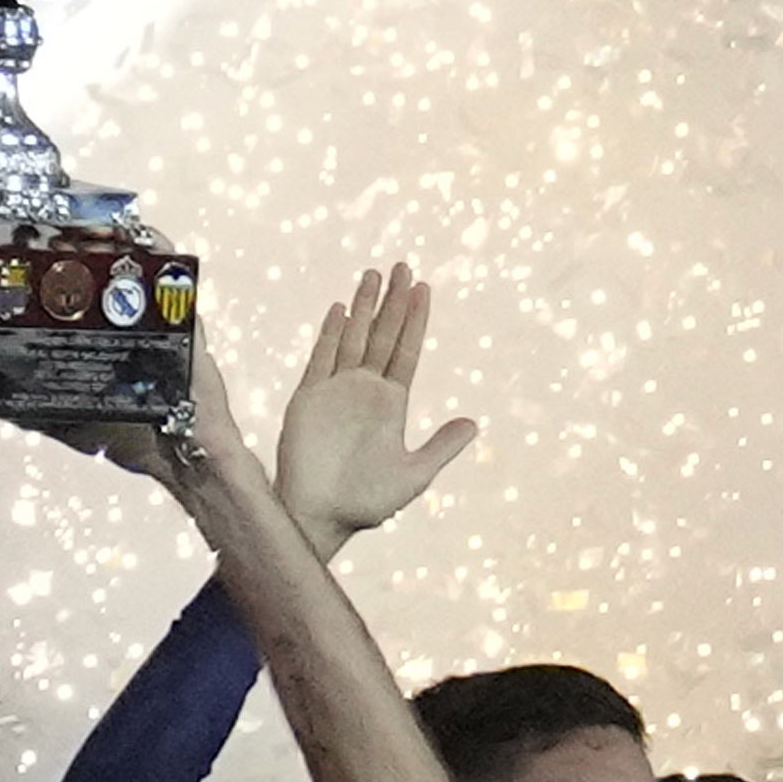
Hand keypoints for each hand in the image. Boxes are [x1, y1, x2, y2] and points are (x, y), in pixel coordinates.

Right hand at [262, 262, 474, 555]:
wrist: (321, 516)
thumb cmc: (365, 502)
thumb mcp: (414, 475)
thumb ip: (441, 447)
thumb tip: (474, 423)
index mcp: (390, 404)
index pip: (405, 351)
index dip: (415, 320)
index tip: (423, 288)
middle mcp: (364, 391)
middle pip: (381, 335)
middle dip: (392, 301)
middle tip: (403, 265)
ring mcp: (335, 391)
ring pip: (352, 338)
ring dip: (363, 306)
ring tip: (374, 274)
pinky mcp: (308, 399)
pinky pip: (321, 359)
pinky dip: (330, 333)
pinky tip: (340, 309)